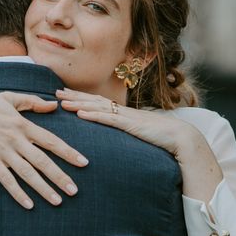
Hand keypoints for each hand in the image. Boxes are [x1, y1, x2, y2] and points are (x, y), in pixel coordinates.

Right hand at [0, 92, 88, 209]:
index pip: (51, 141)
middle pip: (42, 160)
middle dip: (60, 176)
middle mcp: (15, 139)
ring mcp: (2, 151)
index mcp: (22, 124)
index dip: (68, 152)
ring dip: (43, 188)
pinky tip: (29, 204)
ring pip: (27, 173)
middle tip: (75, 191)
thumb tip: (53, 105)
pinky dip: (18, 193)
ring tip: (57, 201)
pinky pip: (6, 180)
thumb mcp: (8, 98)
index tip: (83, 163)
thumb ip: (32, 101)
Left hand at [56, 88, 222, 201]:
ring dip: (78, 103)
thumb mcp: (139, 136)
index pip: (97, 104)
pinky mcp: (130, 124)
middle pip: (93, 101)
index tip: (65, 96)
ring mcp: (125, 117)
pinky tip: (80, 114)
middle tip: (54, 93)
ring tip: (61, 101)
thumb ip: (126, 136)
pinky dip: (93, 115)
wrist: (181, 138)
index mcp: (123, 114)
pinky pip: (108, 118)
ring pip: (97, 107)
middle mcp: (122, 112)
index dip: (80, 99)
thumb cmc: (161, 139)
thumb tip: (115, 142)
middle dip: (73, 97)